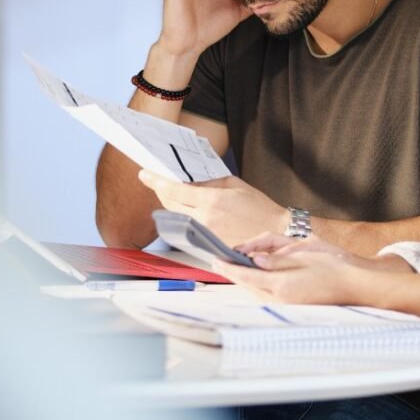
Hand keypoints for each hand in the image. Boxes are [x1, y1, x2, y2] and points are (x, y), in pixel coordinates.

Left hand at [137, 170, 285, 245]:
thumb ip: (209, 182)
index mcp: (211, 201)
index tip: (144, 174)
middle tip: (155, 181)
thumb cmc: (258, 207)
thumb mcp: (234, 185)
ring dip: (171, 205)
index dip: (156, 181)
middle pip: (170, 205)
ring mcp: (205, 234)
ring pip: (176, 218)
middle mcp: (204, 219)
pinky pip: (187, 229)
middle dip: (160, 191)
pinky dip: (183, 219)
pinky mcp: (208, 245)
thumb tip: (190, 180)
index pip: (174, 190)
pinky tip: (185, 211)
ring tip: (171, 193)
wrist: (275, 233)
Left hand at [215, 239, 370, 304]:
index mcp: (282, 285)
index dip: (229, 267)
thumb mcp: (305, 253)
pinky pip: (268, 297)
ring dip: (246, 280)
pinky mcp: (294, 307)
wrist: (360, 285)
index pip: (246, 275)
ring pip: (256, 292)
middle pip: (247, 286)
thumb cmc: (336, 266)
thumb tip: (253, 259)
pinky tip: (258, 278)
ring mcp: (288, 306)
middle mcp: (281, 299)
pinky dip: (259, 286)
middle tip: (221, 262)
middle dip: (233, 274)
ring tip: (236, 267)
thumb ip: (276, 258)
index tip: (215, 260)